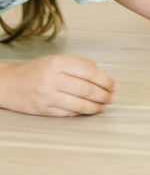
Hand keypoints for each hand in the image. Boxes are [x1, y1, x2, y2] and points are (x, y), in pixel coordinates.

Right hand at [0, 54, 115, 116]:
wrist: (8, 83)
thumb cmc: (38, 70)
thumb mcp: (59, 60)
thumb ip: (82, 66)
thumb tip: (106, 78)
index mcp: (58, 62)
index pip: (90, 72)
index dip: (106, 80)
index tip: (114, 86)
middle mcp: (52, 78)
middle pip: (87, 89)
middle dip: (104, 95)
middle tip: (112, 98)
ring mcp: (46, 95)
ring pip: (79, 104)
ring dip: (96, 107)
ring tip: (104, 106)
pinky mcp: (42, 110)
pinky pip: (68, 113)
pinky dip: (81, 112)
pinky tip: (88, 110)